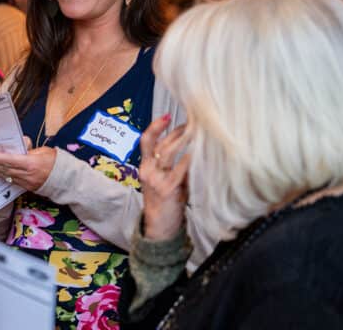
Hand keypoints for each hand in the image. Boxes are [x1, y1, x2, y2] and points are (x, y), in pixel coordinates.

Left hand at [0, 136, 55, 191]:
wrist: (66, 180)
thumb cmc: (56, 162)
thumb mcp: (43, 150)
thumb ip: (29, 148)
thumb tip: (19, 143)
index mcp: (30, 164)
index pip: (7, 160)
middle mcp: (26, 175)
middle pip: (2, 169)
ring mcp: (25, 182)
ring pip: (3, 176)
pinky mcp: (25, 186)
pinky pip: (8, 180)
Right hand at [139, 115, 190, 240]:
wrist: (159, 226)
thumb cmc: (166, 201)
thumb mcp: (164, 179)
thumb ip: (173, 165)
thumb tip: (193, 148)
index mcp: (145, 166)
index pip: (146, 141)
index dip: (154, 127)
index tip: (166, 116)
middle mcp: (147, 171)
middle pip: (161, 144)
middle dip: (177, 132)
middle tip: (192, 124)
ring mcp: (156, 180)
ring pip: (167, 153)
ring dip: (182, 141)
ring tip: (195, 133)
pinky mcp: (167, 189)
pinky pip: (178, 170)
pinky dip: (188, 160)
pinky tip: (196, 153)